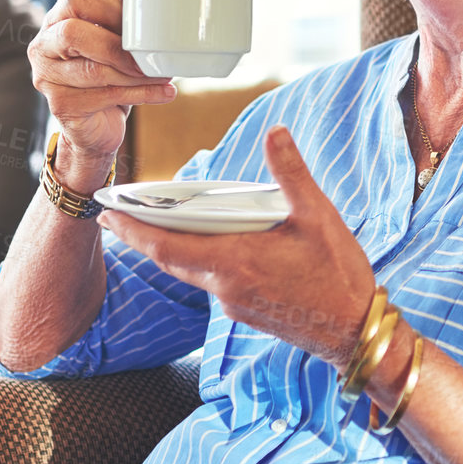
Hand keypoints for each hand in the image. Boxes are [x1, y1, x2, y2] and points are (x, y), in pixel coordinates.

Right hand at [28, 0, 176, 183]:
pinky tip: (163, 93)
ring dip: (136, 74)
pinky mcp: (61, 106)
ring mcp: (46, 78)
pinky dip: (141, 94)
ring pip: (94, 70)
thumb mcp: (114, 38)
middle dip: (117, 46)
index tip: (144, 23)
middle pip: (73, 33)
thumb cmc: (107, 74)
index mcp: (57, 20)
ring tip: (164, 75)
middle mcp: (43, 46)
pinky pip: (105, 96)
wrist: (96, 125)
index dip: (112, 7)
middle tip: (150, 57)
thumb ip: (119, 9)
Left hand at [98, 126, 378, 364]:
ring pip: (190, 271)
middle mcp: (225, 287)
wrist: (355, 331)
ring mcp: (233, 304)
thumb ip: (291, 173)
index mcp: (235, 261)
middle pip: (169, 259)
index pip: (166, 246)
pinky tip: (215, 246)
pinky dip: (201, 261)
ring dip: (172, 249)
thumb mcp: (318, 216)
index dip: (132, 230)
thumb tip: (275, 132)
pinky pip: (212, 283)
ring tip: (159, 226)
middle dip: (140, 237)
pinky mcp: (245, 313)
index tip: (107, 215)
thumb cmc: (339, 275)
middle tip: (117, 217)